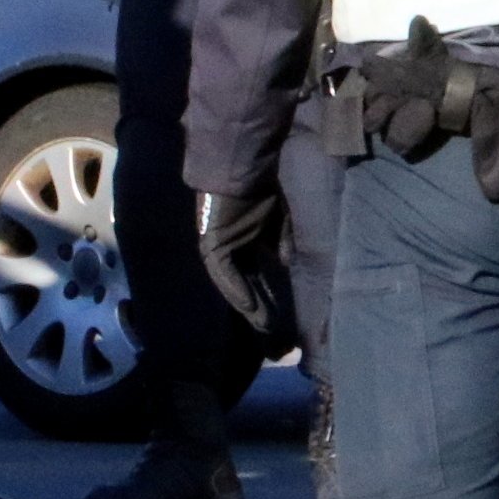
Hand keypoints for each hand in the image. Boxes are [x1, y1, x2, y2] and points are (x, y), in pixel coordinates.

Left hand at [197, 189, 294, 350]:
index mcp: (245, 242)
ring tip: (261, 325)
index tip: (281, 316)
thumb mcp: (278, 222)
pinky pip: (223, 273)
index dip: (268, 295)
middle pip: (245, 283)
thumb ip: (282, 244)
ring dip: (246, 303)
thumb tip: (287, 265)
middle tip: (270, 332)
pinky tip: (247, 306)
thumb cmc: (261, 189)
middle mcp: (230, 247)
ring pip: (232, 283)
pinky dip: (235, 289)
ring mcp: (218, 246)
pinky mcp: (211, 243)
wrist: (240, 166)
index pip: (256, 275)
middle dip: (257, 308)